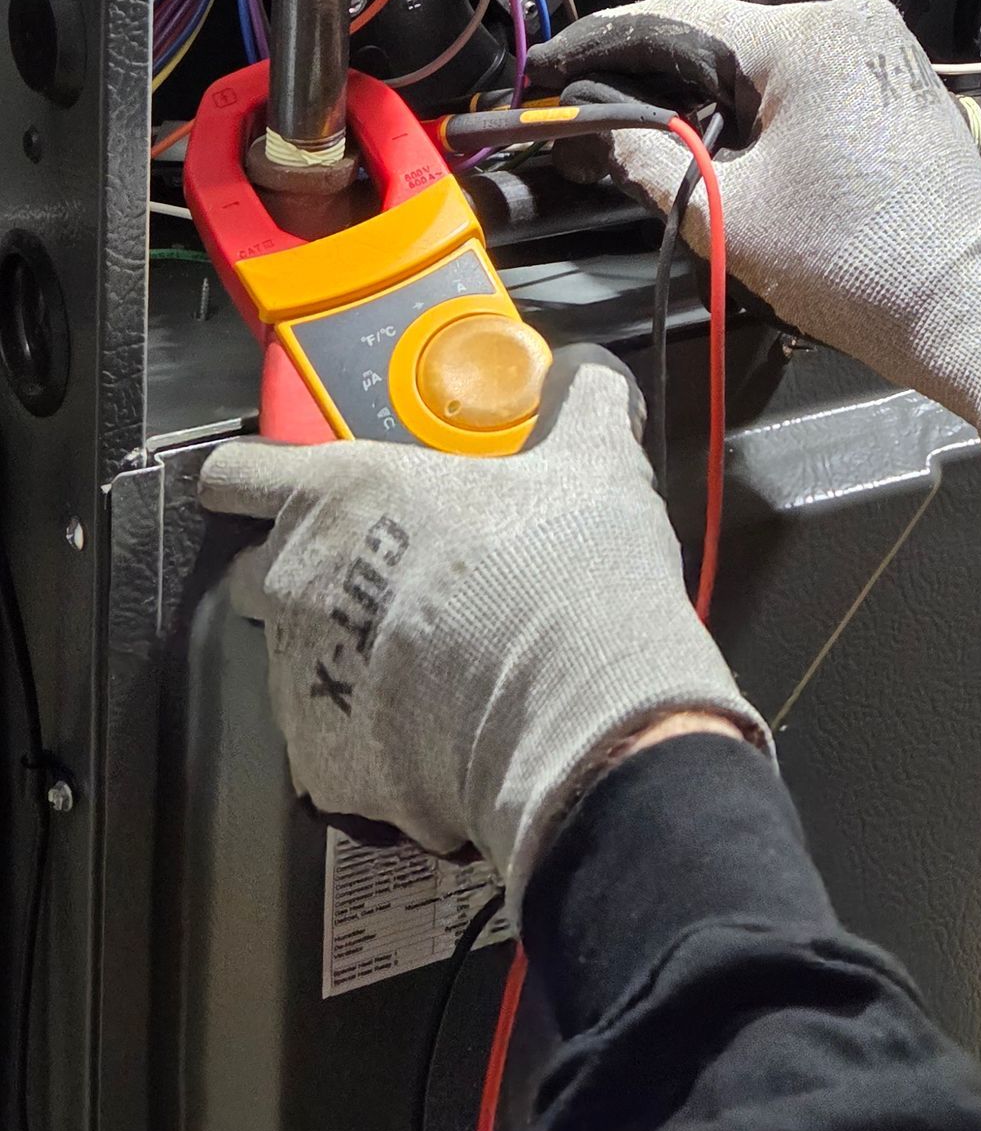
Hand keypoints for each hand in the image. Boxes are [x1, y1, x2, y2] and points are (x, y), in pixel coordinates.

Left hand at [199, 348, 767, 915]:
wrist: (575, 721)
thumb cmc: (565, 573)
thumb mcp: (595, 460)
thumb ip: (580, 399)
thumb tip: (585, 370)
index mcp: (343, 492)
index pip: (234, 472)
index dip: (250, 476)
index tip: (284, 484)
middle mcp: (298, 579)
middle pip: (253, 569)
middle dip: (304, 570)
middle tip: (388, 568)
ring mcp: (300, 676)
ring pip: (293, 655)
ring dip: (342, 650)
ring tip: (432, 655)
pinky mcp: (321, 760)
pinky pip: (330, 735)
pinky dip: (369, 730)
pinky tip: (438, 720)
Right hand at [525, 0, 980, 454]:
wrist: (959, 305)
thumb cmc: (853, 263)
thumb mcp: (725, 214)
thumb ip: (647, 156)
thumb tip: (591, 128)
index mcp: (807, 37)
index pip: (675, 16)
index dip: (603, 46)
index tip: (556, 70)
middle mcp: (849, 19)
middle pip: (720, 36)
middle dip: (656, 78)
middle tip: (595, 116)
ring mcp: (879, 45)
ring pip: (761, 58)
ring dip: (709, 95)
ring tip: (652, 137)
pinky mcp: (893, 77)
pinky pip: (805, 76)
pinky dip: (762, 105)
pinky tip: (726, 143)